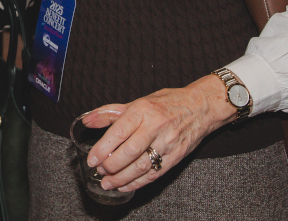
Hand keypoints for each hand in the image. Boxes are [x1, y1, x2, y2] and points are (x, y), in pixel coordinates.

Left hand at [83, 74, 236, 192]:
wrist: (200, 107)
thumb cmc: (167, 103)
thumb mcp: (137, 102)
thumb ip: (110, 113)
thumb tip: (87, 121)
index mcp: (142, 110)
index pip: (118, 132)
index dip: (103, 148)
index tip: (92, 159)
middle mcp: (154, 127)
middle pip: (128, 152)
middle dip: (110, 165)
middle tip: (99, 170)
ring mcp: (167, 143)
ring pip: (140, 166)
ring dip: (121, 178)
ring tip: (108, 182)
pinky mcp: (176, 157)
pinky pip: (154, 174)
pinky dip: (137, 182)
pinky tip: (125, 185)